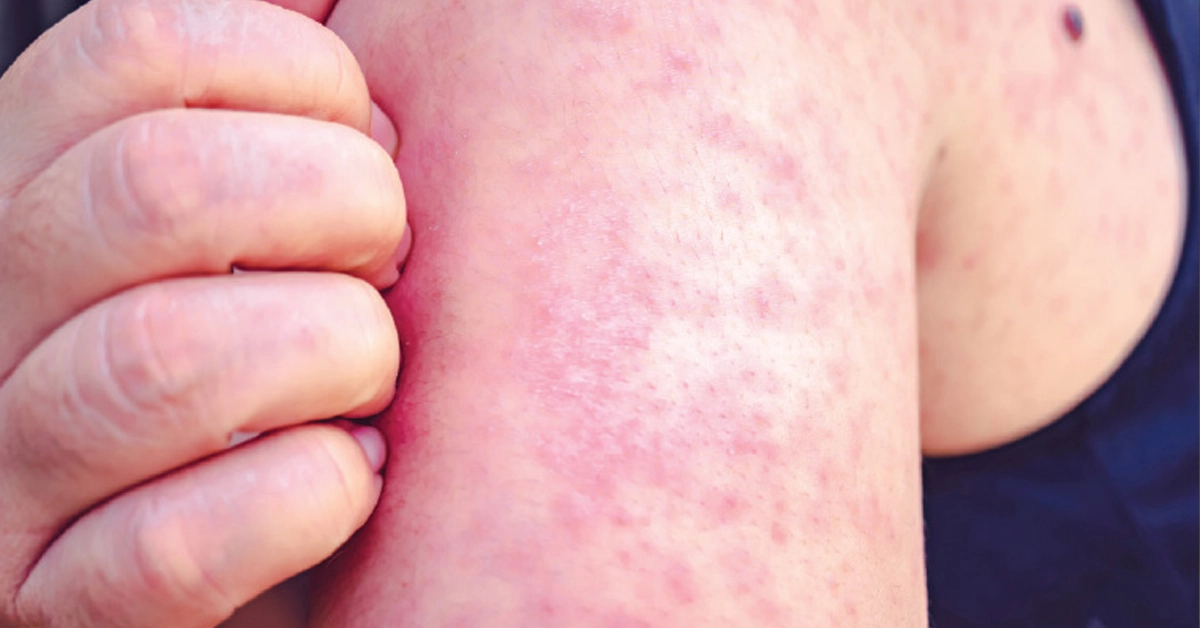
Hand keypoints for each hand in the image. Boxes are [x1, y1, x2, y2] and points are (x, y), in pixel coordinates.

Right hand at [0, 0, 406, 624]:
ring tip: (370, 381)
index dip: (307, 76)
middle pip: (160, 186)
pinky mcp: (61, 607)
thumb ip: (264, 108)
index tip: (374, 149)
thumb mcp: (245, 209)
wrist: (237, 550)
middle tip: (386, 266)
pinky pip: (177, 547)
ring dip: (337, 354)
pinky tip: (350, 477)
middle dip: (346, 209)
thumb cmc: (271, 357)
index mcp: (25, 187)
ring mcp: (5, 474)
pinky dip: (315, 495)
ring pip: (168, 359)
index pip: (139, 42)